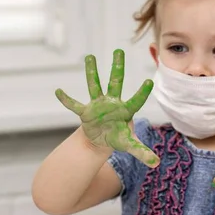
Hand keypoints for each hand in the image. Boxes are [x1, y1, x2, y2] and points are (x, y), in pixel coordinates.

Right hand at [55, 49, 159, 167]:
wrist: (101, 140)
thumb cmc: (118, 138)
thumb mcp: (130, 146)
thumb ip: (142, 152)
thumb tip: (156, 163)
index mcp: (126, 110)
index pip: (136, 100)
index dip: (142, 92)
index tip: (150, 81)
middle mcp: (113, 103)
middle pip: (116, 82)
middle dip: (117, 67)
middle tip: (119, 50)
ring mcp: (98, 105)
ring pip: (94, 85)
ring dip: (92, 72)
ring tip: (90, 56)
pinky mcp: (86, 112)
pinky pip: (74, 105)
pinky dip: (66, 100)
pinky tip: (58, 91)